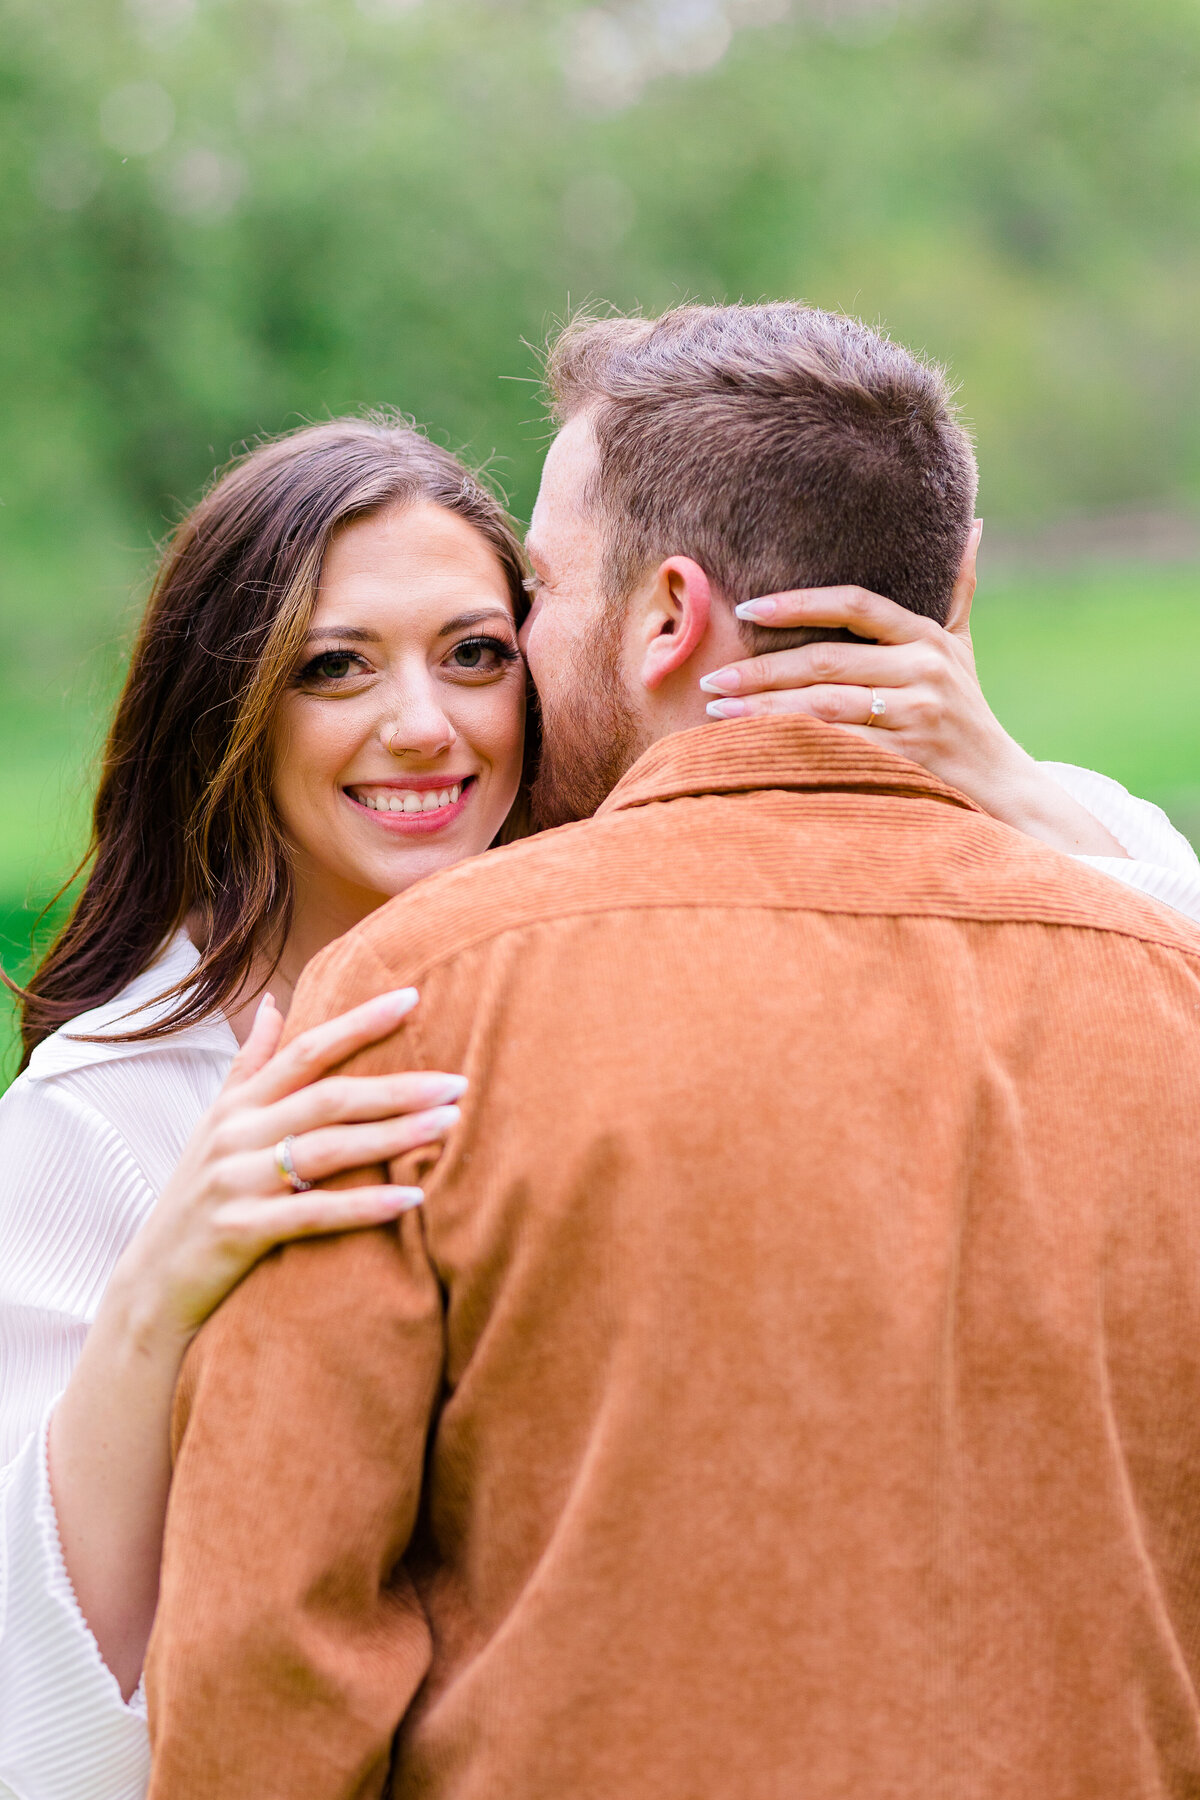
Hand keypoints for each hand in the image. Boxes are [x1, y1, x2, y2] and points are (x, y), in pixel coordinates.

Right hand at [112, 987, 463, 1343]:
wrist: (151, 1284)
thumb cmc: (197, 1197)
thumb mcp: (214, 1124)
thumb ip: (249, 1065)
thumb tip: (274, 1003)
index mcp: (237, 1105)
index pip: (305, 1050)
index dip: (358, 1022)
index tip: (412, 997)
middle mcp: (235, 1134)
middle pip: (327, 1097)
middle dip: (396, 1087)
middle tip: (457, 1081)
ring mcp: (236, 1182)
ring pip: (326, 1149)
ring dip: (393, 1136)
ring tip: (449, 1125)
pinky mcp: (240, 1232)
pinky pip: (313, 1213)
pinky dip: (364, 1205)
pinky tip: (412, 1198)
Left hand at [698, 566, 1030, 809]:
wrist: (1002, 786)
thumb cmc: (967, 713)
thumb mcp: (963, 649)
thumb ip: (957, 592)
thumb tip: (973, 527)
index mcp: (926, 637)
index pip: (855, 605)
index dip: (799, 604)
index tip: (749, 609)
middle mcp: (923, 670)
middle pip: (826, 660)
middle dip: (761, 669)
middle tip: (712, 675)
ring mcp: (916, 714)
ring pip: (824, 705)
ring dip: (763, 708)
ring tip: (716, 709)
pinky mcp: (907, 757)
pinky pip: (837, 745)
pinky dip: (791, 743)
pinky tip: (752, 744)